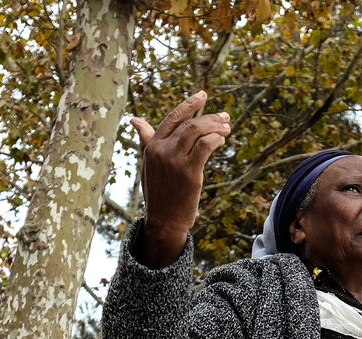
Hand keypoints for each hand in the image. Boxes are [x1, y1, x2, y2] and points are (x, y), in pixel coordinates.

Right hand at [131, 91, 230, 268]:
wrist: (163, 221)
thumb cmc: (158, 192)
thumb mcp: (148, 163)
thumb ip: (146, 140)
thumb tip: (134, 120)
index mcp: (152, 146)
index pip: (172, 118)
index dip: (189, 104)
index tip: (203, 95)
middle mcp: (161, 150)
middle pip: (189, 123)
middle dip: (209, 117)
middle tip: (225, 117)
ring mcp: (175, 160)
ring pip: (197, 131)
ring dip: (215, 127)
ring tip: (227, 128)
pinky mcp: (189, 172)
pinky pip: (205, 146)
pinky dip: (216, 139)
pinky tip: (221, 140)